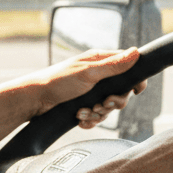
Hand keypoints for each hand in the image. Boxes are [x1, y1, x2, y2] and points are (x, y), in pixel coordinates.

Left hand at [28, 47, 147, 128]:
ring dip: (98, 113)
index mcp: (101, 61)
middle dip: (113, 102)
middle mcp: (98, 75)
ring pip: (108, 107)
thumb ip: (113, 66)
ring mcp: (91, 91)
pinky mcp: (84, 105)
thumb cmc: (58, 81)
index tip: (137, 90)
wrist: (35, 101)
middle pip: (121, 91)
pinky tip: (80, 119)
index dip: (135, 79)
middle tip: (102, 104)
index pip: (128, 66)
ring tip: (82, 111)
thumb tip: (136, 52)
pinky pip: (97, 116)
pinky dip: (90, 120)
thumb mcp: (89, 73)